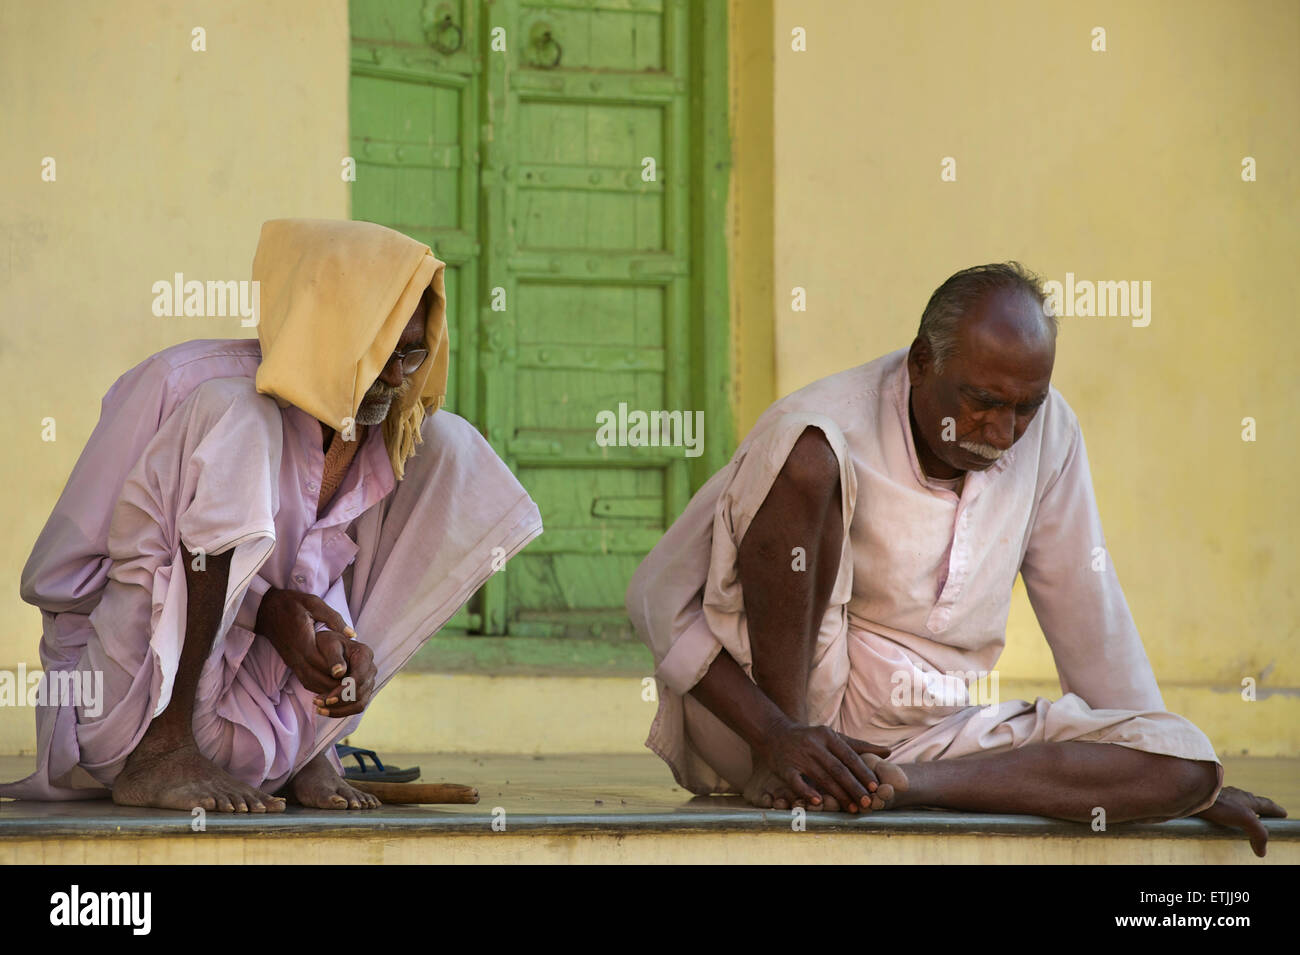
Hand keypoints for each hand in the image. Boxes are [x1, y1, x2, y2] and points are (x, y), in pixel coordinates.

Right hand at [254, 588, 373, 714]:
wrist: (266, 609)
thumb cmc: (292, 604)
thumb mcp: (313, 603)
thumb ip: (333, 618)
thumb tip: (352, 634)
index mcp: (302, 640)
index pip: (319, 661)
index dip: (334, 670)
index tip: (350, 675)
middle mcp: (296, 655)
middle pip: (315, 677)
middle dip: (333, 686)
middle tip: (353, 688)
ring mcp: (292, 661)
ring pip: (309, 682)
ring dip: (326, 690)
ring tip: (346, 692)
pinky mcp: (292, 664)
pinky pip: (305, 680)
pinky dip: (318, 687)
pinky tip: (332, 688)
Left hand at [310, 636, 375, 718]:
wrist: (330, 646)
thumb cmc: (327, 643)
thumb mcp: (328, 645)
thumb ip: (333, 657)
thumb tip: (338, 673)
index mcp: (365, 654)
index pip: (359, 678)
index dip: (344, 691)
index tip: (327, 699)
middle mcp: (371, 669)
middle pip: (360, 693)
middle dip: (339, 701)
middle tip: (317, 703)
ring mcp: (369, 681)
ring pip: (359, 703)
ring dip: (339, 710)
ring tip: (319, 709)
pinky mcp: (363, 691)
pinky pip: (355, 706)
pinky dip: (340, 711)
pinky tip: (323, 710)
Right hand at [752, 722, 902, 812]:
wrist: (775, 733)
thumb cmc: (810, 738)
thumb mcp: (833, 736)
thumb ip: (860, 745)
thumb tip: (889, 751)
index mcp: (827, 736)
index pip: (849, 756)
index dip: (862, 772)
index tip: (875, 787)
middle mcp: (814, 746)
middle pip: (837, 769)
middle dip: (854, 787)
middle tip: (867, 803)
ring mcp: (798, 757)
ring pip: (821, 777)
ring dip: (838, 794)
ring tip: (851, 808)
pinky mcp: (784, 768)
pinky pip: (797, 782)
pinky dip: (807, 792)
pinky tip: (819, 802)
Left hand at [1194, 785, 1286, 856]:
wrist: (1193, 793)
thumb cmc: (1220, 803)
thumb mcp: (1246, 819)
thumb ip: (1258, 834)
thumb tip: (1262, 852)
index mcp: (1248, 799)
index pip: (1267, 805)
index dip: (1275, 810)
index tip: (1282, 813)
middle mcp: (1236, 796)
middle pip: (1252, 802)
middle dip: (1259, 808)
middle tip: (1265, 813)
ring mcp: (1222, 797)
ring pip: (1236, 802)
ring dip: (1242, 809)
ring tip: (1243, 815)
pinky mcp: (1210, 801)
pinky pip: (1221, 806)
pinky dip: (1226, 811)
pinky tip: (1221, 814)